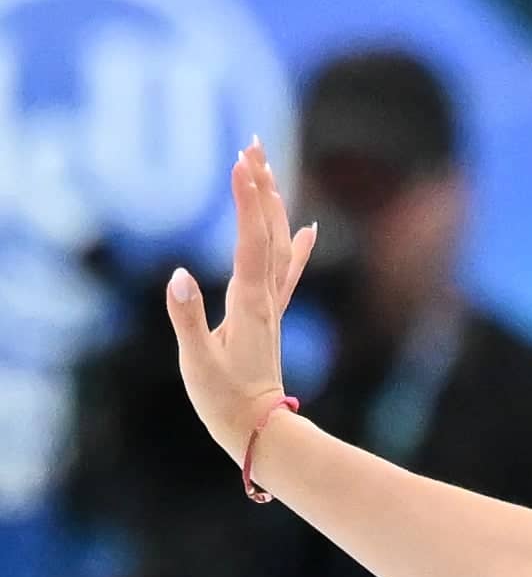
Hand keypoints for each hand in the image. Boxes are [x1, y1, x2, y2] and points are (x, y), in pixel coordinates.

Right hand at [164, 138, 318, 460]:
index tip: (241, 161)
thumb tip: (177, 276)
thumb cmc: (223, 403)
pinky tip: (309, 228)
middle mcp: (264, 298)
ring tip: (266, 168)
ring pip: (277, 244)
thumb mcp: (197, 362)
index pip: (249, 240)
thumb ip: (187, 319)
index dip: (245, 200)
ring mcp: (269, 306)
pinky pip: (286, 272)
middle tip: (252, 144)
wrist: (259, 432)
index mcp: (247, 303)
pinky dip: (297, 247)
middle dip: (259, 186)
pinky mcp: (268, 317)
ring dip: (272, 205)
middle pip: (265, 231)